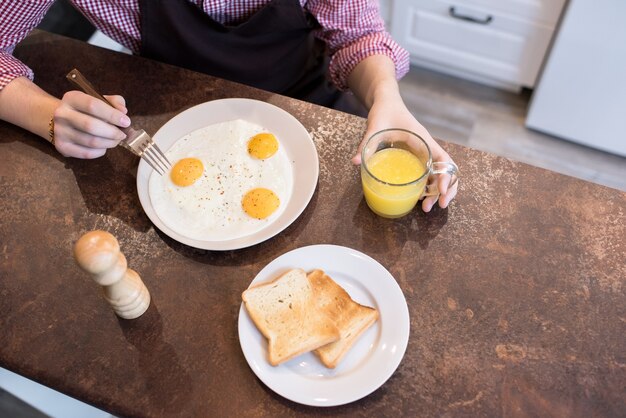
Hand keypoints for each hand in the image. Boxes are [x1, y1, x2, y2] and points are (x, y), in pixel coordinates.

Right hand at [52, 91, 130, 158]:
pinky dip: (100, 151)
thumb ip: (114, 102)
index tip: (126, 122)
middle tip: (123, 134)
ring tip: (116, 140)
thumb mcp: (99, 99)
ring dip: (109, 143)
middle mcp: (62, 114)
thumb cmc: (86, 110)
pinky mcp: (62, 147)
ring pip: (91, 141)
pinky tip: (104, 146)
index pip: (93, 105)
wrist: (62, 121)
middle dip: (112, 132)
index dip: (112, 115)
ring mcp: (60, 132)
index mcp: (72, 98)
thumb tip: (123, 111)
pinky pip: (87, 153)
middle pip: (91, 126)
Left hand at [352, 97, 457, 211]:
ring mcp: (423, 155)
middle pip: (446, 171)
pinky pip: (427, 176)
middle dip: (446, 190)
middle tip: (438, 206)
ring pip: (438, 176)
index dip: (447, 176)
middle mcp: (427, 149)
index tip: (441, 191)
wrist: (386, 103)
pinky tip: (419, 199)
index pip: (443, 159)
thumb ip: (366, 143)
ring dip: (436, 193)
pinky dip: (428, 189)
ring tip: (426, 208)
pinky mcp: (416, 159)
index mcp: (423, 140)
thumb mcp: (375, 125)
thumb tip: (356, 162)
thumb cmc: (385, 111)